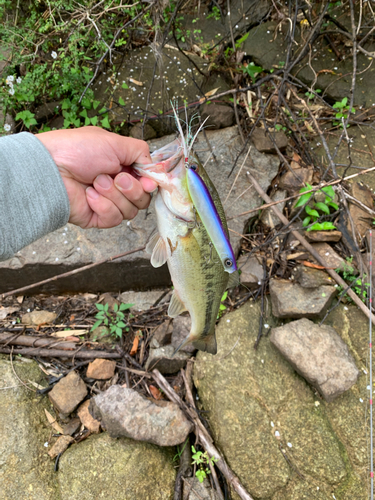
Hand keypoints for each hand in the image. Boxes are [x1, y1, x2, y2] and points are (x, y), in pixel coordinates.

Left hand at [36, 126, 156, 228]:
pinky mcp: (98, 218)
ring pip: (131, 211)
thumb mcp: (115, 142)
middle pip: (143, 199)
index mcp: (123, 167)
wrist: (51, 168)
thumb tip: (157, 170)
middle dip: (132, 189)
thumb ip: (141, 152)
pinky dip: (103, 206)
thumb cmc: (77, 150)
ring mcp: (108, 203)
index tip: (148, 180)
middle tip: (117, 177)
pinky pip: (114, 218)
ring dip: (114, 195)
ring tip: (96, 182)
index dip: (151, 183)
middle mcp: (117, 186)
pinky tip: (89, 195)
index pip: (148, 182)